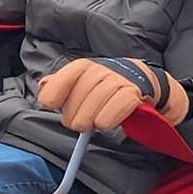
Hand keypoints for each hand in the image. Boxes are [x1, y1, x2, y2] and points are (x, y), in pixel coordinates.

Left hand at [36, 57, 189, 130]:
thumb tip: (43, 91)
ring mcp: (120, 79)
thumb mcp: (84, 85)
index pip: (68, 74)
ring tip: (91, 126)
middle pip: (82, 90)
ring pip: (100, 96)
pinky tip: (104, 124)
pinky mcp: (136, 92)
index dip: (56, 89)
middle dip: (75, 111)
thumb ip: (62, 87)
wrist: (149, 84)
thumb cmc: (109, 88)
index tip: (49, 104)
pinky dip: (110, 115)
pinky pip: (121, 102)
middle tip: (76, 125)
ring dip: (90, 116)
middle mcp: (102, 70)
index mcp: (86, 67)